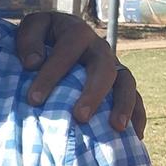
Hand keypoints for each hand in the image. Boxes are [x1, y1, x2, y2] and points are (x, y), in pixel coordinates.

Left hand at [15, 12, 146, 136]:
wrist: (54, 34)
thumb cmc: (38, 37)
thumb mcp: (31, 28)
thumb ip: (28, 40)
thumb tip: (34, 63)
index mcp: (76, 32)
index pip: (67, 50)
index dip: (51, 74)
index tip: (34, 100)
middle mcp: (99, 47)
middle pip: (104, 67)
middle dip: (93, 93)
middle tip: (80, 117)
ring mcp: (113, 64)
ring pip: (126, 82)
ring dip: (123, 105)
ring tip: (116, 128)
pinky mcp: (120, 81)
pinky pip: (136, 97)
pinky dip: (137, 115)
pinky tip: (134, 137)